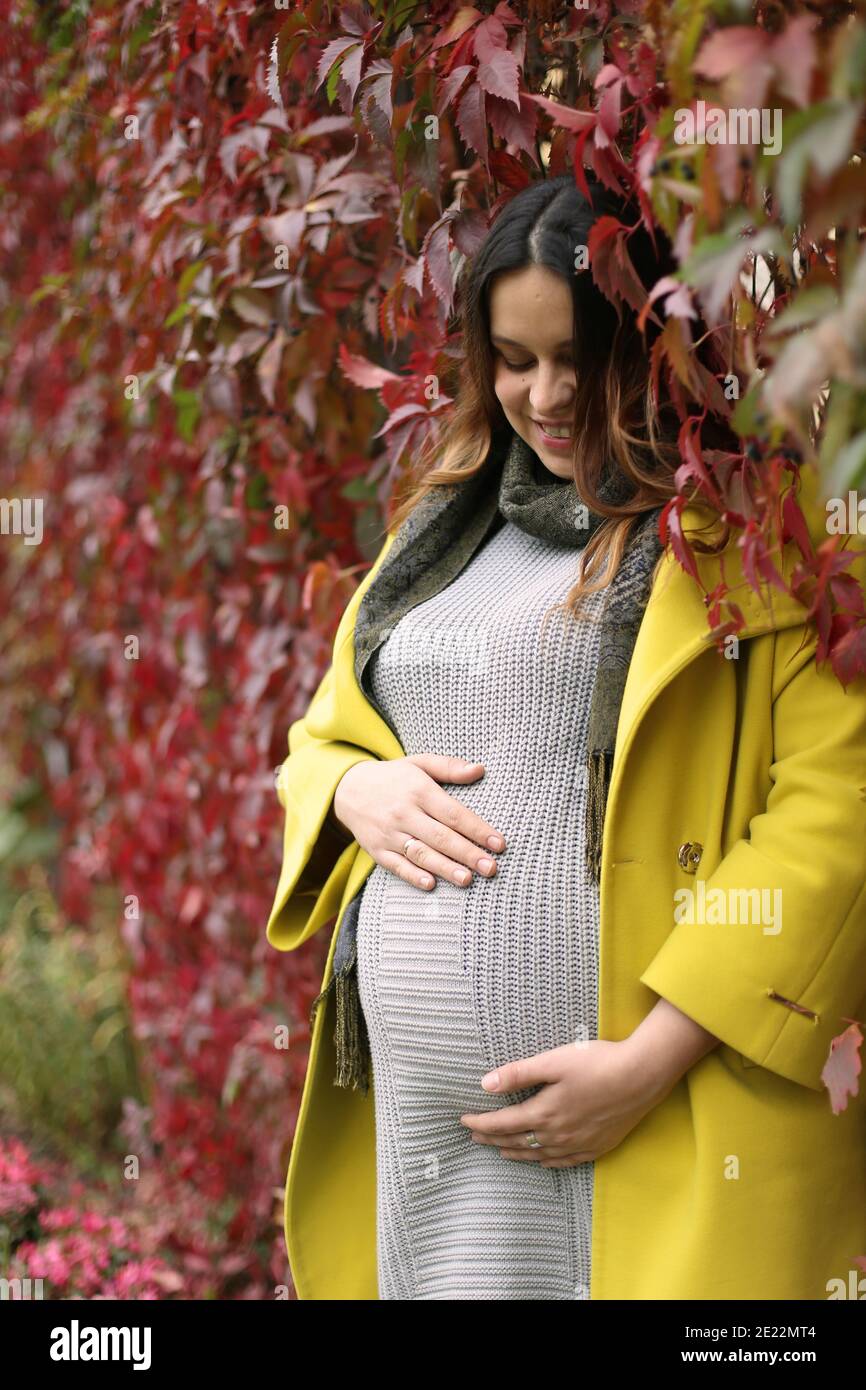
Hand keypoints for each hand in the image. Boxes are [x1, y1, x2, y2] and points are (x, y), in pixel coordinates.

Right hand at [332, 754, 506, 891]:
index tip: (499, 844)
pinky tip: (430, 885)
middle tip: (492, 868)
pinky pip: (396, 866)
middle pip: (440, 837)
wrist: (348, 789)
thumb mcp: (419, 763)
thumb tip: (480, 770)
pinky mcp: (377, 850)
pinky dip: (412, 876)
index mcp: (419, 790)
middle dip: (468, 854)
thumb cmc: (394, 777)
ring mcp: (389, 833)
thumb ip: (449, 767)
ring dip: (445, 868)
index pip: (453, 813)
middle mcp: (404, 813)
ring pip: (420, 854)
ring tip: (468, 880)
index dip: (477, 829)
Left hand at [459, 1036, 672, 1166]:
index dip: (480, 1123)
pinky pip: (564, 1162)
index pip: (502, 1124)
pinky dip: (546, 1162)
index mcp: (544, 1113)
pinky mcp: (597, 1146)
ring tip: (499, 1151)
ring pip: (537, 1155)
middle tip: (474, 1135)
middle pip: (517, 1141)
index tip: (463, 1120)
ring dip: (515, 1152)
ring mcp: (578, 1144)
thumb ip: (518, 1074)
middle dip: (492, 1138)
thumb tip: (485, 1085)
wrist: (641, 1077)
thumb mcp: (553, 1061)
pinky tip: (541, 1161)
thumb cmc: (597, 1063)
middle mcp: (558, 1135)